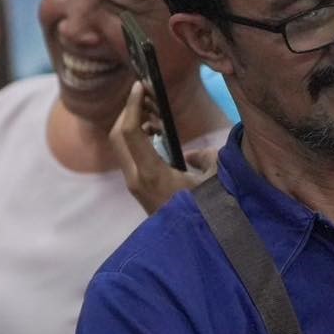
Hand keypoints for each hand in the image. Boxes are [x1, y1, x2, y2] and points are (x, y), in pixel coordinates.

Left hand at [111, 81, 219, 215]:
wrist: (188, 248)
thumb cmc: (206, 214)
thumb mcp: (215, 182)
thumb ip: (207, 159)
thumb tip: (193, 154)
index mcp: (151, 173)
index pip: (130, 132)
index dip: (132, 105)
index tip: (139, 86)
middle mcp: (135, 178)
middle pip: (118, 135)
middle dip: (129, 111)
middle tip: (147, 97)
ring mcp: (133, 184)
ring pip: (122, 145)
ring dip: (133, 124)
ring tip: (156, 115)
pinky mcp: (136, 187)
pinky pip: (130, 155)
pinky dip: (138, 139)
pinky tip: (157, 134)